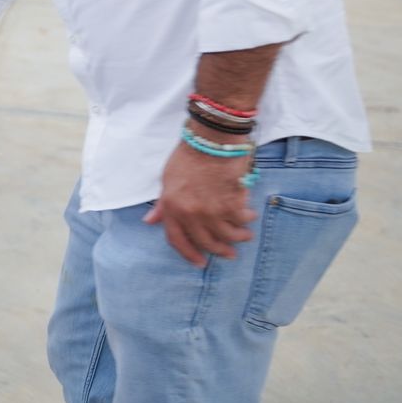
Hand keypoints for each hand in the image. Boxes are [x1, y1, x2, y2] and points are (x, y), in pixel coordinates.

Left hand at [144, 141, 257, 265]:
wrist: (209, 141)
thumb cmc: (186, 157)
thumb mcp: (166, 180)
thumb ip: (162, 204)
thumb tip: (151, 221)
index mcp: (170, 208)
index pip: (176, 240)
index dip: (188, 253)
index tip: (199, 262)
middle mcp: (189, 214)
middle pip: (206, 242)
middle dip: (220, 250)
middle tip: (230, 254)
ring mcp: (211, 211)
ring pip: (227, 235)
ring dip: (238, 238)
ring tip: (245, 236)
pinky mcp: (231, 205)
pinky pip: (241, 221)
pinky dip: (247, 220)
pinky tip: (250, 216)